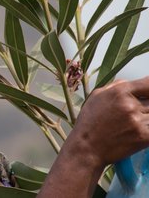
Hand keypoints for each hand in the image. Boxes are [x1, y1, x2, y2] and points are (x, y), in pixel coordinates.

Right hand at [38, 77, 148, 197]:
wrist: (87, 148)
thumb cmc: (89, 122)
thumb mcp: (96, 96)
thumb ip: (116, 86)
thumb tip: (132, 83)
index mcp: (120, 92)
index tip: (148, 93)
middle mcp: (131, 105)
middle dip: (147, 104)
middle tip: (139, 111)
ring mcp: (139, 122)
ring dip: (147, 117)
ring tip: (133, 122)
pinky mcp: (144, 137)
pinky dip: (148, 129)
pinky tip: (138, 130)